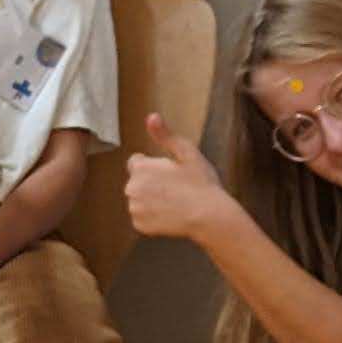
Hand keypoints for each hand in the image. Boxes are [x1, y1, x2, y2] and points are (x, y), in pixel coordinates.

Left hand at [123, 113, 230, 243]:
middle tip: (175, 188)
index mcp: (141, 168)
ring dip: (151, 200)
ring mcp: (134, 208)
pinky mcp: (140, 225)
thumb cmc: (201, 183)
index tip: (170, 172)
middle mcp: (131, 188)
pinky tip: (170, 215)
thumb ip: (165, 135)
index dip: (153, 166)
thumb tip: (151, 116)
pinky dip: (152, 218)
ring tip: (174, 202)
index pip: (136, 162)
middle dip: (151, 183)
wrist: (209, 217)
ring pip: (139, 200)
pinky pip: (142, 218)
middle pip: (137, 182)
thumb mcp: (187, 153)